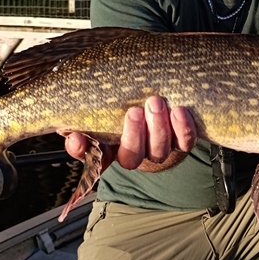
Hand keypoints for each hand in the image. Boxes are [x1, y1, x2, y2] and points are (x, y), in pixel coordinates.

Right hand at [60, 96, 196, 169]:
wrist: (160, 104)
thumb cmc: (126, 106)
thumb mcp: (104, 112)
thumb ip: (84, 123)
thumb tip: (73, 136)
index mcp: (109, 148)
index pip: (91, 157)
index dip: (84, 152)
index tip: (79, 139)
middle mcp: (134, 154)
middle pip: (132, 158)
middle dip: (133, 135)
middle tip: (133, 111)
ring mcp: (159, 149)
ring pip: (159, 150)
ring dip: (158, 127)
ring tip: (155, 102)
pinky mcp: (181, 142)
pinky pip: (185, 142)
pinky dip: (183, 128)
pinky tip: (179, 110)